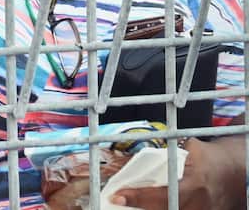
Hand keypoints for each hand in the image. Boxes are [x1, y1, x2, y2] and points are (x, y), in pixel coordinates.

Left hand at [111, 138, 245, 209]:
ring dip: (149, 209)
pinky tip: (150, 206)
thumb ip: (165, 156)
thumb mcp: (189, 150)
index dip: (138, 197)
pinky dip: (163, 209)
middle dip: (139, 207)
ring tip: (130, 204)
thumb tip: (133, 159)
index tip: (118, 196)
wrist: (237, 171)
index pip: (162, 194)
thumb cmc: (209, 157)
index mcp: (195, 182)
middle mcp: (200, 202)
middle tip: (119, 201)